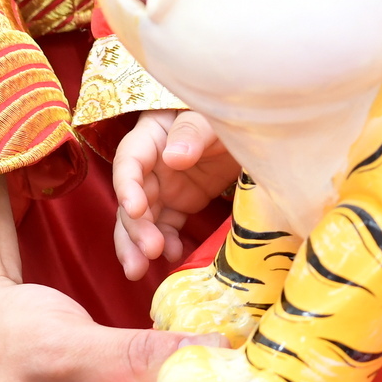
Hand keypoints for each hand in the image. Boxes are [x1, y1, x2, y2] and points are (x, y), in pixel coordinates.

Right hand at [112, 110, 240, 280]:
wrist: (253, 126)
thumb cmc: (227, 110)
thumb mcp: (211, 117)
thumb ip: (192, 132)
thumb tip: (173, 158)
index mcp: (152, 137)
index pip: (130, 163)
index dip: (127, 188)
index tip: (135, 210)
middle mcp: (151, 164)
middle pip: (131, 199)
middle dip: (133, 229)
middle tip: (147, 253)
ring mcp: (164, 186)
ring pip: (141, 219)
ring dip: (138, 244)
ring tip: (140, 270)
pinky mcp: (180, 202)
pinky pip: (165, 226)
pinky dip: (165, 243)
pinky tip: (173, 256)